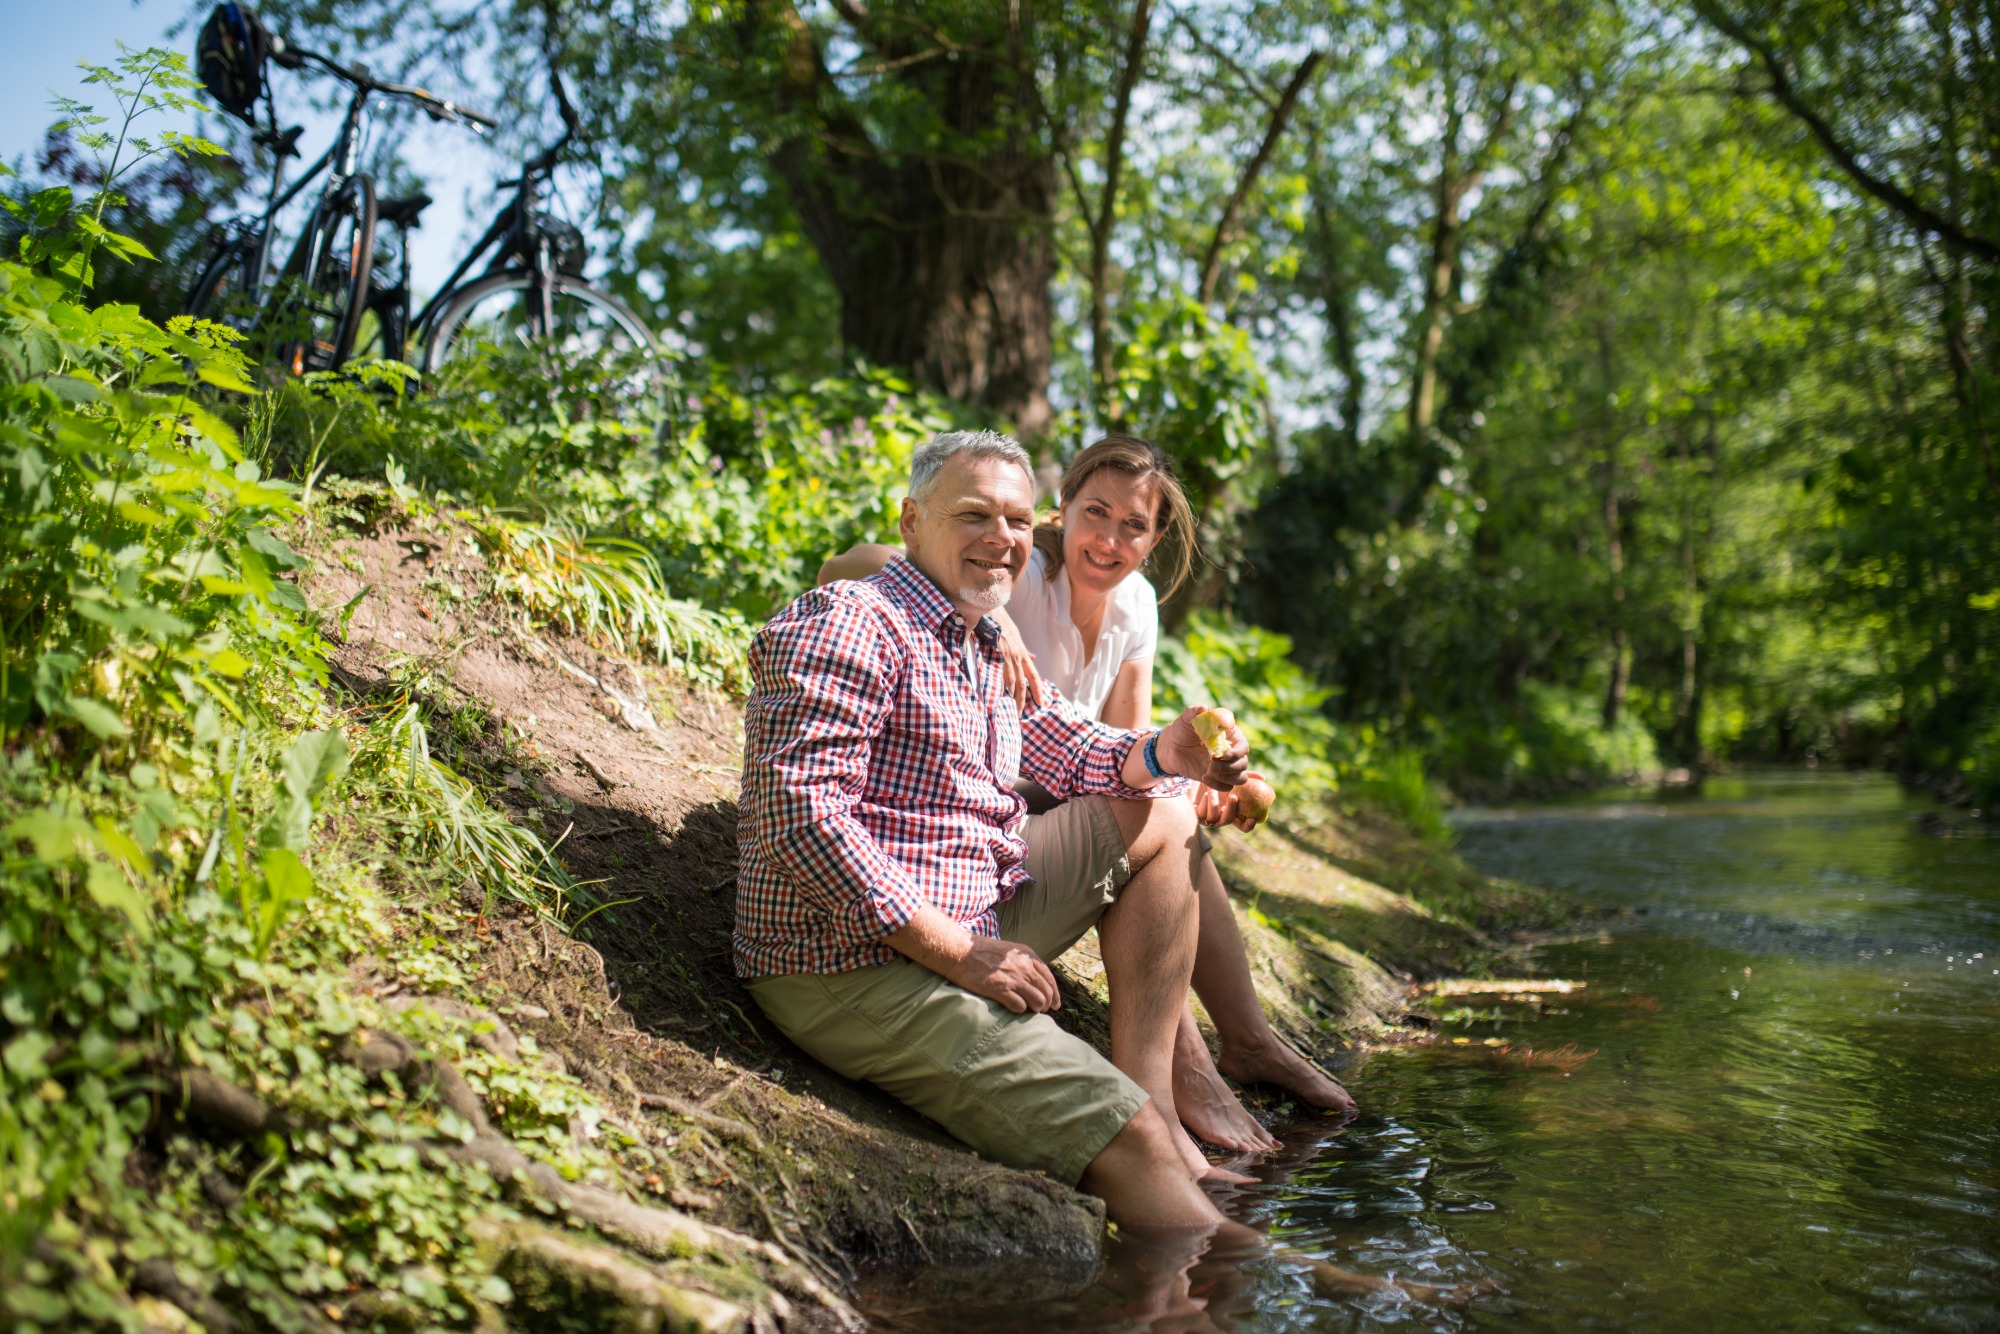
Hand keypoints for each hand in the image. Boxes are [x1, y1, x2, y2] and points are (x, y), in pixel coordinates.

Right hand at [945, 935, 1061, 1014]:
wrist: (959, 952)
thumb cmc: (980, 952)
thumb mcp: (1008, 951)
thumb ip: (1023, 962)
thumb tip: (1035, 980)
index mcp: (1027, 955)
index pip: (1050, 978)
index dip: (1055, 994)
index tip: (1055, 1004)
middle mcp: (1024, 967)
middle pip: (1046, 992)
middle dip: (1047, 1004)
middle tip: (1042, 1011)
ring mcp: (1013, 979)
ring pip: (1038, 1001)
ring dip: (1035, 1009)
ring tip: (1029, 1011)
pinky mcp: (1000, 990)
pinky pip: (1020, 1007)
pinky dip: (1020, 1011)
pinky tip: (1014, 1009)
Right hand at [994, 609, 1047, 711]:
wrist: (991, 611)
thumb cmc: (1002, 624)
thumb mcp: (1017, 638)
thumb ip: (1024, 651)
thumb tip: (1033, 658)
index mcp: (1023, 653)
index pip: (1034, 676)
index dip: (1038, 690)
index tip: (1041, 703)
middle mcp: (1018, 656)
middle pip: (1023, 683)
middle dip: (1023, 700)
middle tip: (1021, 714)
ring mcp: (1008, 656)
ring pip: (1012, 683)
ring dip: (1012, 698)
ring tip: (1011, 711)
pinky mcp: (997, 655)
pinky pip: (1000, 676)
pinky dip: (1001, 688)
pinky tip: (1000, 698)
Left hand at [1157, 706, 1248, 790]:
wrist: (1171, 747)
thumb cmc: (1182, 730)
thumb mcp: (1186, 719)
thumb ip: (1194, 712)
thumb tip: (1203, 708)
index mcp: (1230, 736)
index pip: (1243, 746)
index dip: (1237, 753)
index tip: (1222, 754)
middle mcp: (1231, 752)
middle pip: (1243, 764)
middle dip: (1229, 767)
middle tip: (1211, 765)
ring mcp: (1225, 766)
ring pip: (1240, 777)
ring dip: (1227, 778)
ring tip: (1208, 772)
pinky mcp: (1217, 777)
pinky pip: (1227, 787)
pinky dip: (1218, 785)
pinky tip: (1204, 778)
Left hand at [1193, 771, 1271, 830]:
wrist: (1193, 775)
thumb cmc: (1213, 777)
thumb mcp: (1230, 776)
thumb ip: (1245, 777)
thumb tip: (1263, 778)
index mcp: (1232, 810)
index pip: (1242, 825)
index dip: (1248, 825)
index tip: (1253, 819)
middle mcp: (1220, 816)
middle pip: (1229, 822)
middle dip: (1232, 811)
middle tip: (1233, 797)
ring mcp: (1208, 817)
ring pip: (1214, 818)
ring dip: (1215, 803)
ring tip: (1212, 789)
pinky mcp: (1196, 815)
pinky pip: (1202, 814)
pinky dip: (1205, 803)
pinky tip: (1204, 793)